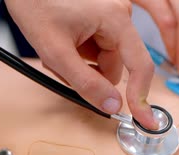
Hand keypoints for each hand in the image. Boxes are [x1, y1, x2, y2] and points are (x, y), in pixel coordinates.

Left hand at [5, 0, 156, 128]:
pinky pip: (97, 48)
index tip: (144, 120)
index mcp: (116, 18)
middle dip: (89, 74)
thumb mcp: (56, 51)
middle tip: (60, 65)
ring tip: (56, 50)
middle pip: (115, 66)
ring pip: (104, 60)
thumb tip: (112, 105)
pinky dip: (79, 54)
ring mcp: (110, 15)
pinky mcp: (101, 17)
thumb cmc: (35, 4)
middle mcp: (119, 14)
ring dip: (81, 64)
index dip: (140, 96)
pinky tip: (61, 42)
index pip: (140, 65)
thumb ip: (86, 82)